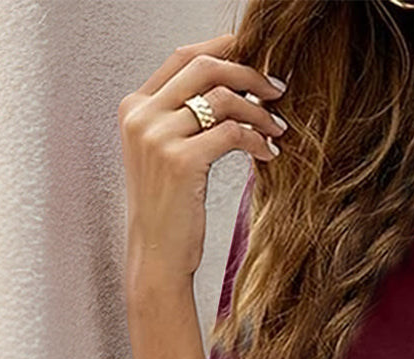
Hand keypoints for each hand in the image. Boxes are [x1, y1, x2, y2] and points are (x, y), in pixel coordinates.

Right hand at [118, 33, 287, 286]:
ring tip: (278, 129)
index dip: (222, 49)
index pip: (182, 58)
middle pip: (203, 69)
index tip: (254, 55)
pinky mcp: (181, 161)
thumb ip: (183, 117)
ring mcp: (158, 136)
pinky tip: (270, 153)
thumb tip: (229, 87)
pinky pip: (232, 133)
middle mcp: (142, 115)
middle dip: (247, 74)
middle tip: (277, 90)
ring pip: (222, 99)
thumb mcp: (165, 154)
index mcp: (135, 107)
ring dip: (258, 112)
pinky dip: (257, 140)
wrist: (156, 255)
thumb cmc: (168, 209)